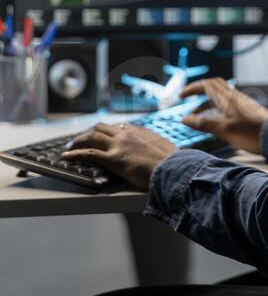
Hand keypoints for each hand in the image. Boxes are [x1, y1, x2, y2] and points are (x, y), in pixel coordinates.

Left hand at [61, 123, 177, 190]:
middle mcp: (127, 134)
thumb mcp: (166, 147)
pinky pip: (88, 154)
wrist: (172, 168)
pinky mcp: (113, 159)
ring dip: (78, 141)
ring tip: (69, 147)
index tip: (102, 135)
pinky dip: (75, 154)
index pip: (118, 127)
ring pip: (92, 137)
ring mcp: (119, 145)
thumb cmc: (173, 161)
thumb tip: (161, 149)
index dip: (107, 131)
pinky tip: (66, 156)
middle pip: (101, 128)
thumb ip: (157, 145)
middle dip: (88, 133)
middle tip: (80, 139)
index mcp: (140, 131)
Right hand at [180, 78, 267, 153]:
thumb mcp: (224, 130)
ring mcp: (240, 103)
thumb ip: (204, 124)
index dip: (193, 88)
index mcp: (227, 99)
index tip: (181, 95)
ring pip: (219, 96)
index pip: (207, 85)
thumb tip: (185, 119)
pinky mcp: (245, 110)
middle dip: (198, 90)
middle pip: (213, 86)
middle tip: (187, 98)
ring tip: (195, 115)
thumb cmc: (250, 133)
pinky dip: (215, 108)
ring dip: (206, 102)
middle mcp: (233, 97)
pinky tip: (213, 120)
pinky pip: (226, 104)